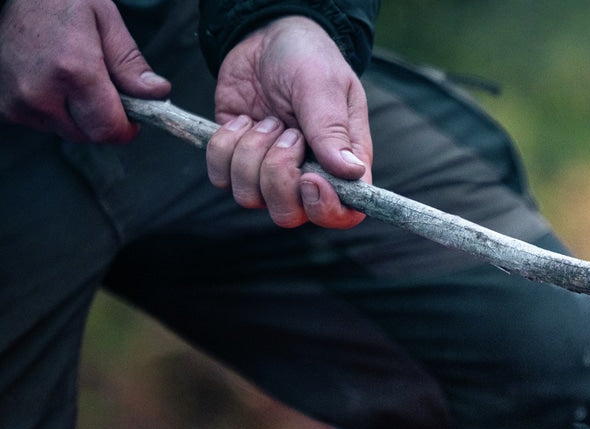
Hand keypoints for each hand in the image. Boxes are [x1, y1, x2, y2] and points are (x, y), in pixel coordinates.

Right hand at [0, 0, 169, 141]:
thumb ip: (130, 63)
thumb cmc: (60, 0)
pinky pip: (40, 123)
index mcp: (73, 71)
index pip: (108, 130)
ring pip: (65, 130)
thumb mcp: (105, 21)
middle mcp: (39, 92)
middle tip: (97, 86)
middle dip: (101, 118)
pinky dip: (50, 110)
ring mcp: (16, 102)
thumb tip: (157, 93)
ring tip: (67, 76)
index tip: (131, 118)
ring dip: (74, 114)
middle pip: (88, 135)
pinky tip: (46, 80)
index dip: (125, 128)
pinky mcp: (3, 106)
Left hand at [204, 16, 370, 228]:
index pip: (343, 214)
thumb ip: (333, 130)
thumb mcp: (324, 86)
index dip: (324, 209)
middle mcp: (307, 177)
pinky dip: (224, 146)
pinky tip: (242, 120)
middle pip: (288, 214)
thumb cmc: (308, 59)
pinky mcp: (236, 160)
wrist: (266, 37)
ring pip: (249, 197)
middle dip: (277, 175)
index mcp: (342, 166)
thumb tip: (353, 174)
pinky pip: (220, 176)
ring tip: (266, 120)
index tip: (310, 178)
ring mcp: (269, 172)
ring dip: (250, 154)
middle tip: (285, 131)